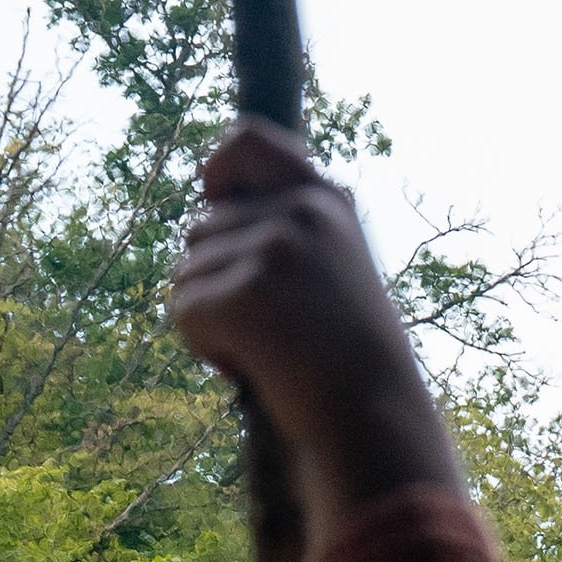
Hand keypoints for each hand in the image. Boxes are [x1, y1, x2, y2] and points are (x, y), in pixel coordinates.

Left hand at [172, 117, 462, 541]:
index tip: (219, 203)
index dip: (217, 170)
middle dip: (216, 283)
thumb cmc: (354, 366)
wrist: (377, 422)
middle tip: (274, 330)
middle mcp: (301, 212)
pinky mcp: (247, 292)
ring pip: (186, 274)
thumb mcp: (335, 277)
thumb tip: (206, 222)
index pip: (246, 140)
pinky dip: (207, 350)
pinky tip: (259, 369)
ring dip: (211, 321)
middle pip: (201, 230)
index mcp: (328, 202)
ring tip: (272, 352)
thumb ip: (286, 239)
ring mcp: (275, 248)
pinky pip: (184, 312)